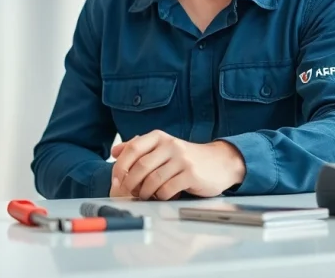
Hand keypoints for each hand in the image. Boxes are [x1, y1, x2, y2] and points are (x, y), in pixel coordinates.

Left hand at [110, 130, 244, 200]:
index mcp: (159, 137)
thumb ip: (139, 148)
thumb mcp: (162, 147)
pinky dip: (160, 196)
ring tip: (145, 196)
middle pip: (141, 166)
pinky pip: (167, 189)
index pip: (133, 149)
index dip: (120, 166)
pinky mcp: (191, 174)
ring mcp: (181, 159)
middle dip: (130, 183)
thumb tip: (115, 151)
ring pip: (153, 180)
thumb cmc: (185, 158)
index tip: (116, 180)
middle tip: (129, 192)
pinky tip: (161, 196)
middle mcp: (170, 145)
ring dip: (145, 192)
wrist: (219, 162)